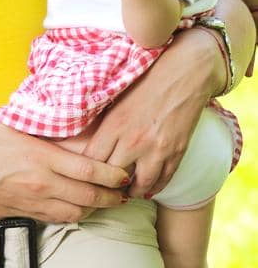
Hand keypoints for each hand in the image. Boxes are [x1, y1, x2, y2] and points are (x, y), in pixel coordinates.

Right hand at [0, 121, 128, 222]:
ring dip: (95, 210)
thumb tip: (60, 109)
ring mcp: (33, 201)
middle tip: (125, 194)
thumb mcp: (10, 124)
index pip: (90, 171)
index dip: (113, 175)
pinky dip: (73, 215)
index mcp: (41, 158)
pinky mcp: (23, 213)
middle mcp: (42, 183)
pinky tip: (79, 209)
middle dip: (113, 198)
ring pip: (76, 212)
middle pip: (90, 197)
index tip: (124, 174)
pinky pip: (57, 219)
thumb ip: (38, 123)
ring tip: (106, 203)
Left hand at [80, 27, 221, 196]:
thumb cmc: (147, 82)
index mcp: (113, 126)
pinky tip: (147, 189)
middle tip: (100, 190)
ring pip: (138, 186)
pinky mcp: (176, 153)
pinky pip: (162, 181)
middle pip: (111, 177)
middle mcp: (133, 142)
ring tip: (125, 193)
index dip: (85, 172)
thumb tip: (86, 143)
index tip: (83, 176)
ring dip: (130, 192)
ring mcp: (156, 150)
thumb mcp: (117, 100)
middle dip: (105, 185)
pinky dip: (153, 188)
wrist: (184, 74)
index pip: (91, 161)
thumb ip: (104, 124)